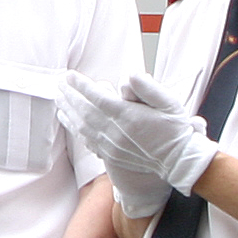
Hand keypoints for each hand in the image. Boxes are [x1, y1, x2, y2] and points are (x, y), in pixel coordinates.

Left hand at [57, 71, 212, 216]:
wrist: (178, 161)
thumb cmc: (175, 130)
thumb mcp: (169, 102)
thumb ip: (148, 87)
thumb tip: (129, 75)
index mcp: (128, 116)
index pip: (97, 97)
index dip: (81, 85)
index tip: (69, 75)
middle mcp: (115, 132)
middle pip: (84, 111)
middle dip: (70, 96)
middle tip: (59, 83)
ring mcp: (111, 145)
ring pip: (82, 126)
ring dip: (68, 111)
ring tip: (58, 98)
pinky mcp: (110, 155)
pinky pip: (86, 140)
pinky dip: (74, 128)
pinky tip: (68, 120)